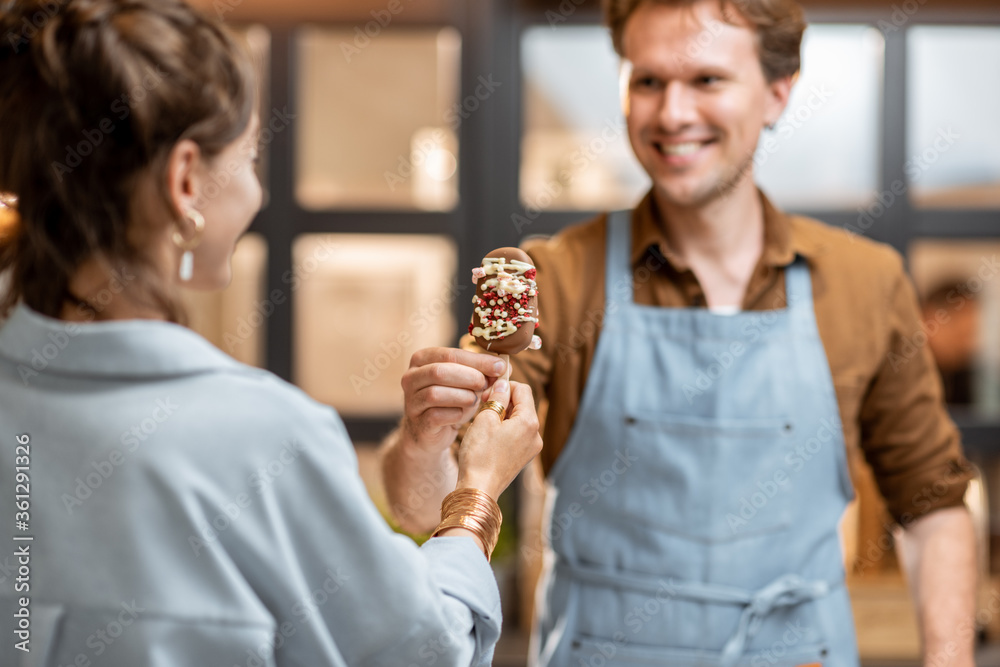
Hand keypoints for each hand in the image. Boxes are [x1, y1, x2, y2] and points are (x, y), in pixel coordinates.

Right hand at [400, 347, 508, 454]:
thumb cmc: (451, 401)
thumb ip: (482, 372)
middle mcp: (411, 377)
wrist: (432, 432)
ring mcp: (411, 400)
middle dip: (469, 377)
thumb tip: (504, 367)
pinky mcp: (417, 422)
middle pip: (440, 372)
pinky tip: (463, 415)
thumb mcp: (466, 383)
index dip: (477, 360)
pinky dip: (455, 415)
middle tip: (486, 384)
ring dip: (463, 397)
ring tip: (475, 401)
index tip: (500, 367)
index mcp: (422, 359)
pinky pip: (437, 415)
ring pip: (436, 394)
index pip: (450, 354)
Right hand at [457, 379, 542, 499]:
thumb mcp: (485, 419)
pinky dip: (504, 429)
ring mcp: (531, 448)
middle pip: (523, 405)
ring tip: (483, 422)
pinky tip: (488, 436)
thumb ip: (497, 397)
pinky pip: (516, 434)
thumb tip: (503, 383)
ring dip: (502, 415)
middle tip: (482, 406)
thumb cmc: (479, 454)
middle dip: (503, 401)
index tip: (487, 392)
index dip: (505, 386)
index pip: (523, 390)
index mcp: (530, 423)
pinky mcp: (523, 457)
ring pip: (518, 420)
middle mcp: (536, 435)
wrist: (478, 489)